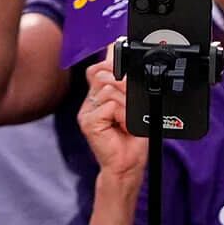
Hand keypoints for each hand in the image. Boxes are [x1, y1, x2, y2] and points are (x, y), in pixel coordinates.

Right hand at [81, 55, 149, 178]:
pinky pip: (110, 105)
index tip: (127, 68)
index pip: (99, 66)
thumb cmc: (133, 135)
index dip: (113, 62)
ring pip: (110, 88)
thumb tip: (133, 62)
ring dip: (127, 103)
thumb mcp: (136, 104)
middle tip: (132, 104)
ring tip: (128, 119)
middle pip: (105, 73)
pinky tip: (123, 126)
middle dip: (126, 85)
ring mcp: (87, 111)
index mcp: (100, 93)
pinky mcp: (87, 122)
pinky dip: (123, 114)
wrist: (127, 162)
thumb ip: (130, 84)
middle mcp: (91, 100)